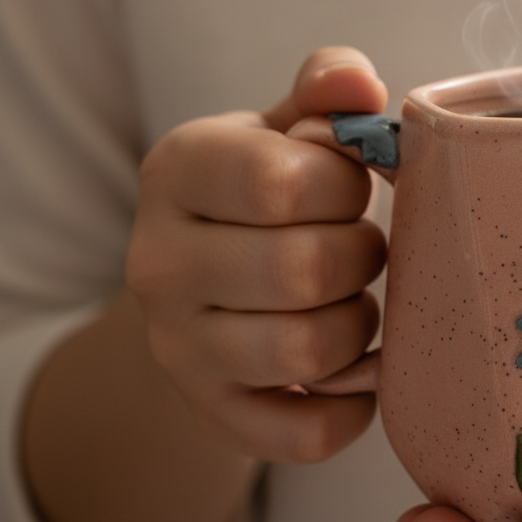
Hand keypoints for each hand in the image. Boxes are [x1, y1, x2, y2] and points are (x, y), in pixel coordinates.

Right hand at [126, 47, 388, 462]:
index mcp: (177, 170)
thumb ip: (326, 90)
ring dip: (360, 325)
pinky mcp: (211, 414)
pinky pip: (305, 434)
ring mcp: (178, 347)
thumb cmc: (264, 191)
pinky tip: (356, 371)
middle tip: (360, 248)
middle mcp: (158, 262)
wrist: (200, 284)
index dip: (345, 185)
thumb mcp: (284, 125)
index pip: (284, 180)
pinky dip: (352, 409)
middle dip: (363, 255)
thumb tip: (359, 87)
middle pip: (304, 269)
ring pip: (309, 351)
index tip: (347, 186)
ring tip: (353, 301)